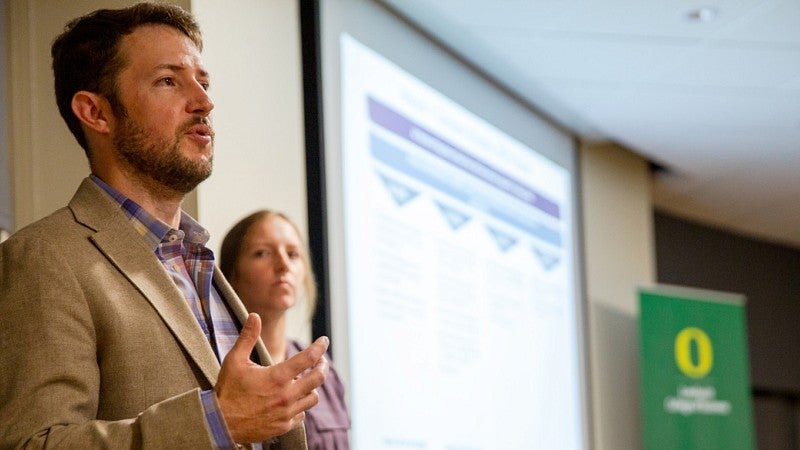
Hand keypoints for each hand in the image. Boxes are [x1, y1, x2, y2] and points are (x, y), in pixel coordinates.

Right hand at [215, 313, 328, 443]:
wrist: (220, 423)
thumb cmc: (227, 390)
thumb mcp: (235, 360)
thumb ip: (248, 337)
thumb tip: (255, 315)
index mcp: (277, 377)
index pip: (308, 358)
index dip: (320, 347)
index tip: (324, 341)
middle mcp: (286, 395)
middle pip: (318, 378)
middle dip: (323, 366)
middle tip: (322, 360)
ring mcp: (286, 413)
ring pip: (313, 398)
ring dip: (312, 387)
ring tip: (305, 380)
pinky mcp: (283, 426)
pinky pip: (302, 414)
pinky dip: (301, 405)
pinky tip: (293, 399)